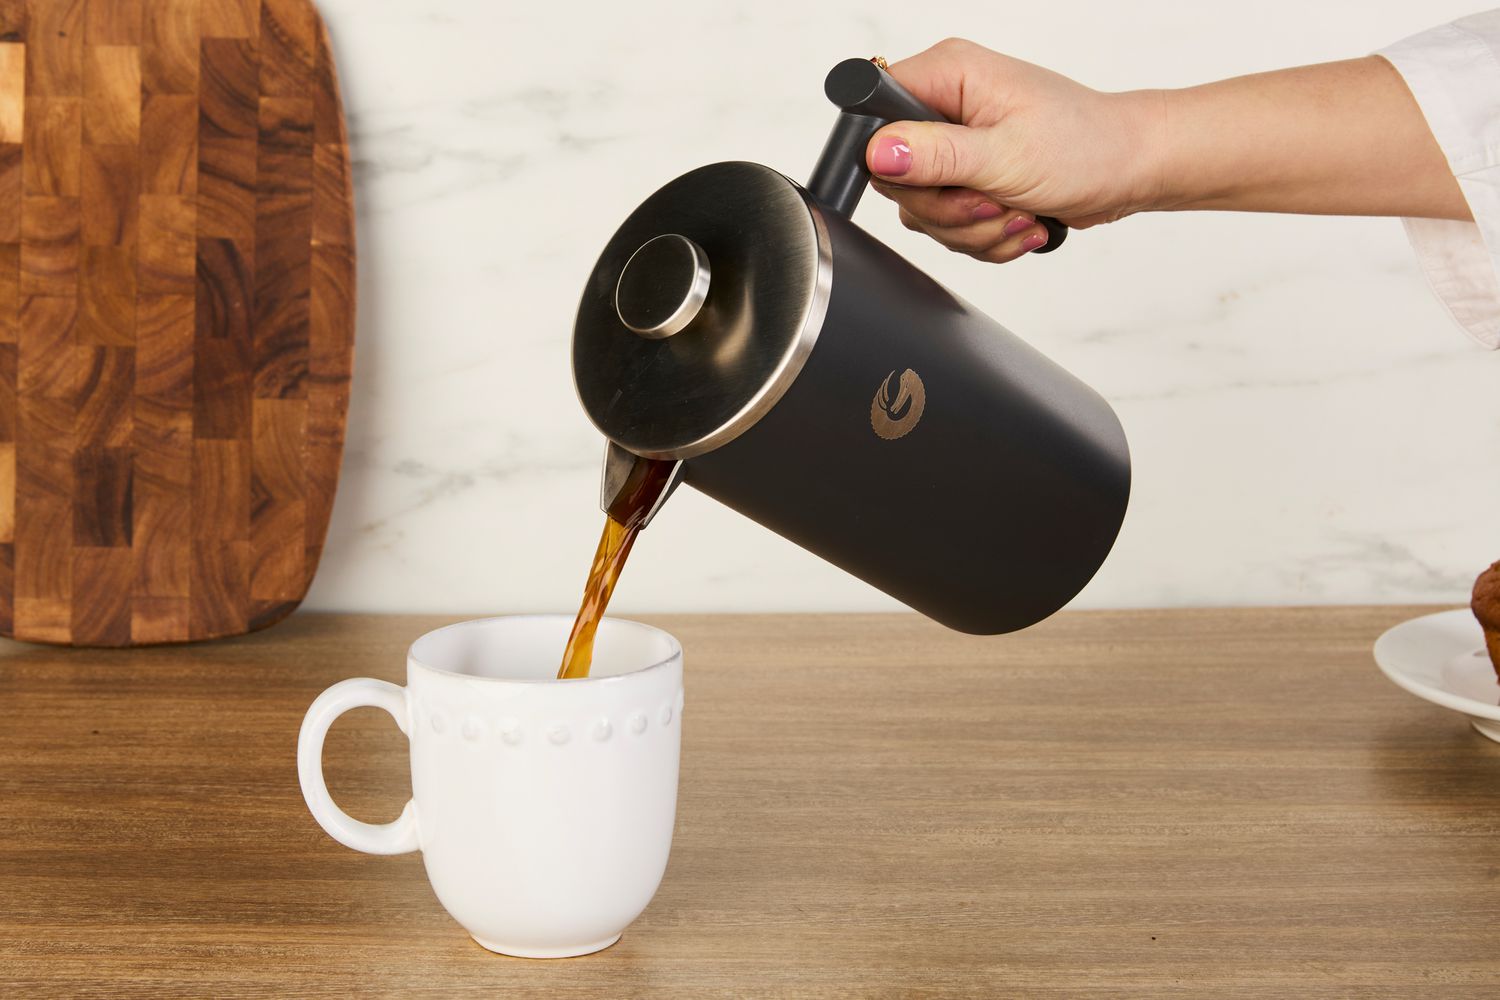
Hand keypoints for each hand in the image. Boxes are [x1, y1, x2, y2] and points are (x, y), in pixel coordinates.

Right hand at [865, 38, 1164, 262]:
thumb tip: (878, 152)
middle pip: (897, 178)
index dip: (893, 159)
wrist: (1130, 168)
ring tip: (1017, 212)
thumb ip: (936, 156)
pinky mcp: (969, 177)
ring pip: (923, 210)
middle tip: (993, 202)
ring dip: (973, 228)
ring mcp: (956, 145)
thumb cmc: (1086, 145)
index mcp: (949, 75)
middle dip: (948, 209)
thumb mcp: (1006, 154)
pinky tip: (1020, 219)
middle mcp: (946, 105)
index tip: (938, 179)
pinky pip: (949, 225)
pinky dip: (985, 236)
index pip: (875, 113)